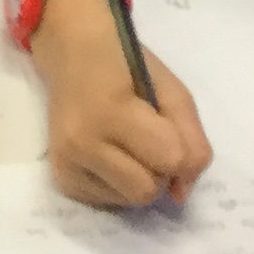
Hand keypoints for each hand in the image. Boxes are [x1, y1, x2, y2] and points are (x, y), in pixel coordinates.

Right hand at [33, 0, 210, 208]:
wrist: (71, 51)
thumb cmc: (125, 62)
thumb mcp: (171, 88)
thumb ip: (192, 140)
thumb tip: (181, 194)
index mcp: (111, 111)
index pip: (171, 159)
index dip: (180, 148)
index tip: (166, 125)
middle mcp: (81, 143)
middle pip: (148, 190)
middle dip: (158, 169)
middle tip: (146, 137)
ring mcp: (66, 164)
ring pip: (130, 201)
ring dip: (139, 178)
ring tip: (126, 144)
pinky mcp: (61, 179)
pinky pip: (109, 202)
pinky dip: (118, 183)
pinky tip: (107, 154)